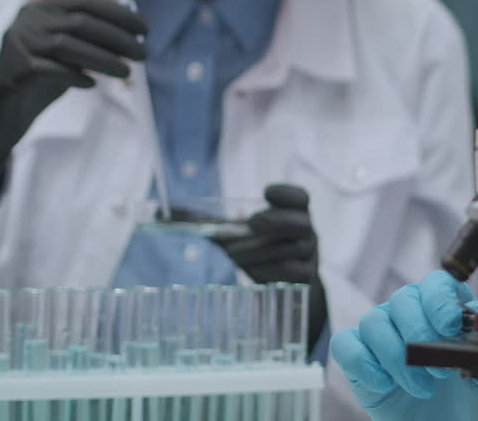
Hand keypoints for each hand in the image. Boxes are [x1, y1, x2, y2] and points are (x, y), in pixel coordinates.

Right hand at [0, 0, 146, 196]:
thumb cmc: (44, 81)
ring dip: (103, 59)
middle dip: (118, 38)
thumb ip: (96, 38)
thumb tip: (137, 24)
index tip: (146, 29)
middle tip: (144, 54)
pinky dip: (74, 76)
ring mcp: (17, 42)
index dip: (119, 14)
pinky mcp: (12, 68)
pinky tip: (91, 84)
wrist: (3, 114)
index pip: (86, 3)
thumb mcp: (72, 55)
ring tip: (127, 72)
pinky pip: (49, 70)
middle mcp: (27, 20)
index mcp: (42, 9)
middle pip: (81, 22)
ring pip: (67, 45)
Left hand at [216, 184, 327, 344]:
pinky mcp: (305, 276)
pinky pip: (289, 271)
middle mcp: (307, 231)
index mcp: (294, 213)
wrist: (286, 285)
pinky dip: (265, 269)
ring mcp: (310, 254)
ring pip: (290, 249)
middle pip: (302, 223)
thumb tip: (168, 216)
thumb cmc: (260, 251)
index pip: (301, 198)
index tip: (265, 192)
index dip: (286, 194)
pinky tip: (249, 268)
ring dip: (258, 249)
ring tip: (233, 253)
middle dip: (277, 220)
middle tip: (252, 222)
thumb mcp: (243, 234)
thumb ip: (215, 224)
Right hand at [331, 271, 477, 420]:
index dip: (439, 299)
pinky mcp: (363, 364)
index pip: (436, 283)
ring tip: (421, 387)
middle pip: (402, 299)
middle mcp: (414, 318)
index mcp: (448, 312)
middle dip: (419, 332)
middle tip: (439, 369)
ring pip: (374, 321)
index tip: (450, 325)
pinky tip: (385, 384)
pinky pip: (346, 345)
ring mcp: (386, 339)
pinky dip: (363, 363)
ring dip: (396, 355)